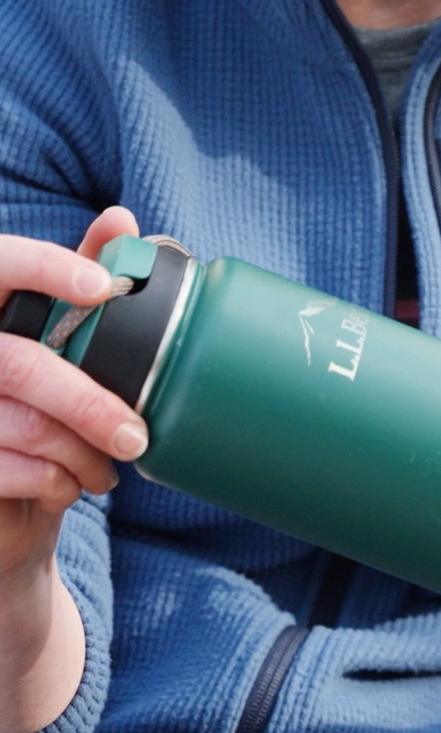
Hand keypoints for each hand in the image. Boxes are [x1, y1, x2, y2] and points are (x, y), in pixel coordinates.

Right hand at [0, 207, 150, 732]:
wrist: (10, 513)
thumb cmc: (40, 419)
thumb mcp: (59, 353)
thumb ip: (74, 291)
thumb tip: (121, 218)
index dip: (45, 267)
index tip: (104, 288)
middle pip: (22, 366)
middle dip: (91, 405)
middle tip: (137, 438)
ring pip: (24, 424)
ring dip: (81, 454)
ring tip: (107, 469)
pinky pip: (11, 469)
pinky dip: (56, 484)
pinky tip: (68, 488)